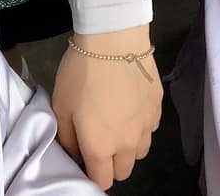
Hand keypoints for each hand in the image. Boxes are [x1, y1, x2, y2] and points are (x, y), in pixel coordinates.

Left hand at [51, 24, 161, 189]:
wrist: (113, 39)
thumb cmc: (81, 72)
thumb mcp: (60, 104)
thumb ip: (66, 137)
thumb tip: (75, 152)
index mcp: (101, 147)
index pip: (102, 180)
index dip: (92, 173)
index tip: (85, 157)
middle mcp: (128, 143)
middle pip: (124, 171)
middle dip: (111, 163)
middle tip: (99, 140)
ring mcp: (147, 126)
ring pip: (140, 152)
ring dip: (128, 147)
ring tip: (116, 123)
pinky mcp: (158, 108)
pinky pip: (150, 129)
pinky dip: (140, 126)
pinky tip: (130, 106)